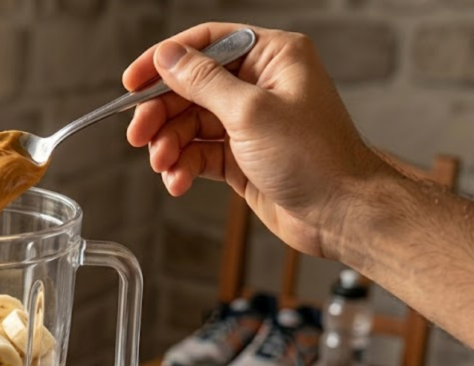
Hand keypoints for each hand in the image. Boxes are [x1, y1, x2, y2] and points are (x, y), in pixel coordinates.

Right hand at [123, 23, 389, 259]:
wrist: (341, 214)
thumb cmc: (315, 158)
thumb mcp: (251, 112)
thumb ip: (203, 82)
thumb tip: (167, 56)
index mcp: (272, 57)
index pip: (206, 43)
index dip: (164, 60)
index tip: (132, 82)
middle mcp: (259, 85)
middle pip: (190, 87)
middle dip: (161, 113)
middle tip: (137, 135)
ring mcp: (248, 122)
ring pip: (189, 124)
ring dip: (169, 145)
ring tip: (162, 165)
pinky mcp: (240, 156)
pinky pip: (198, 154)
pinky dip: (183, 167)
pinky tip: (178, 182)